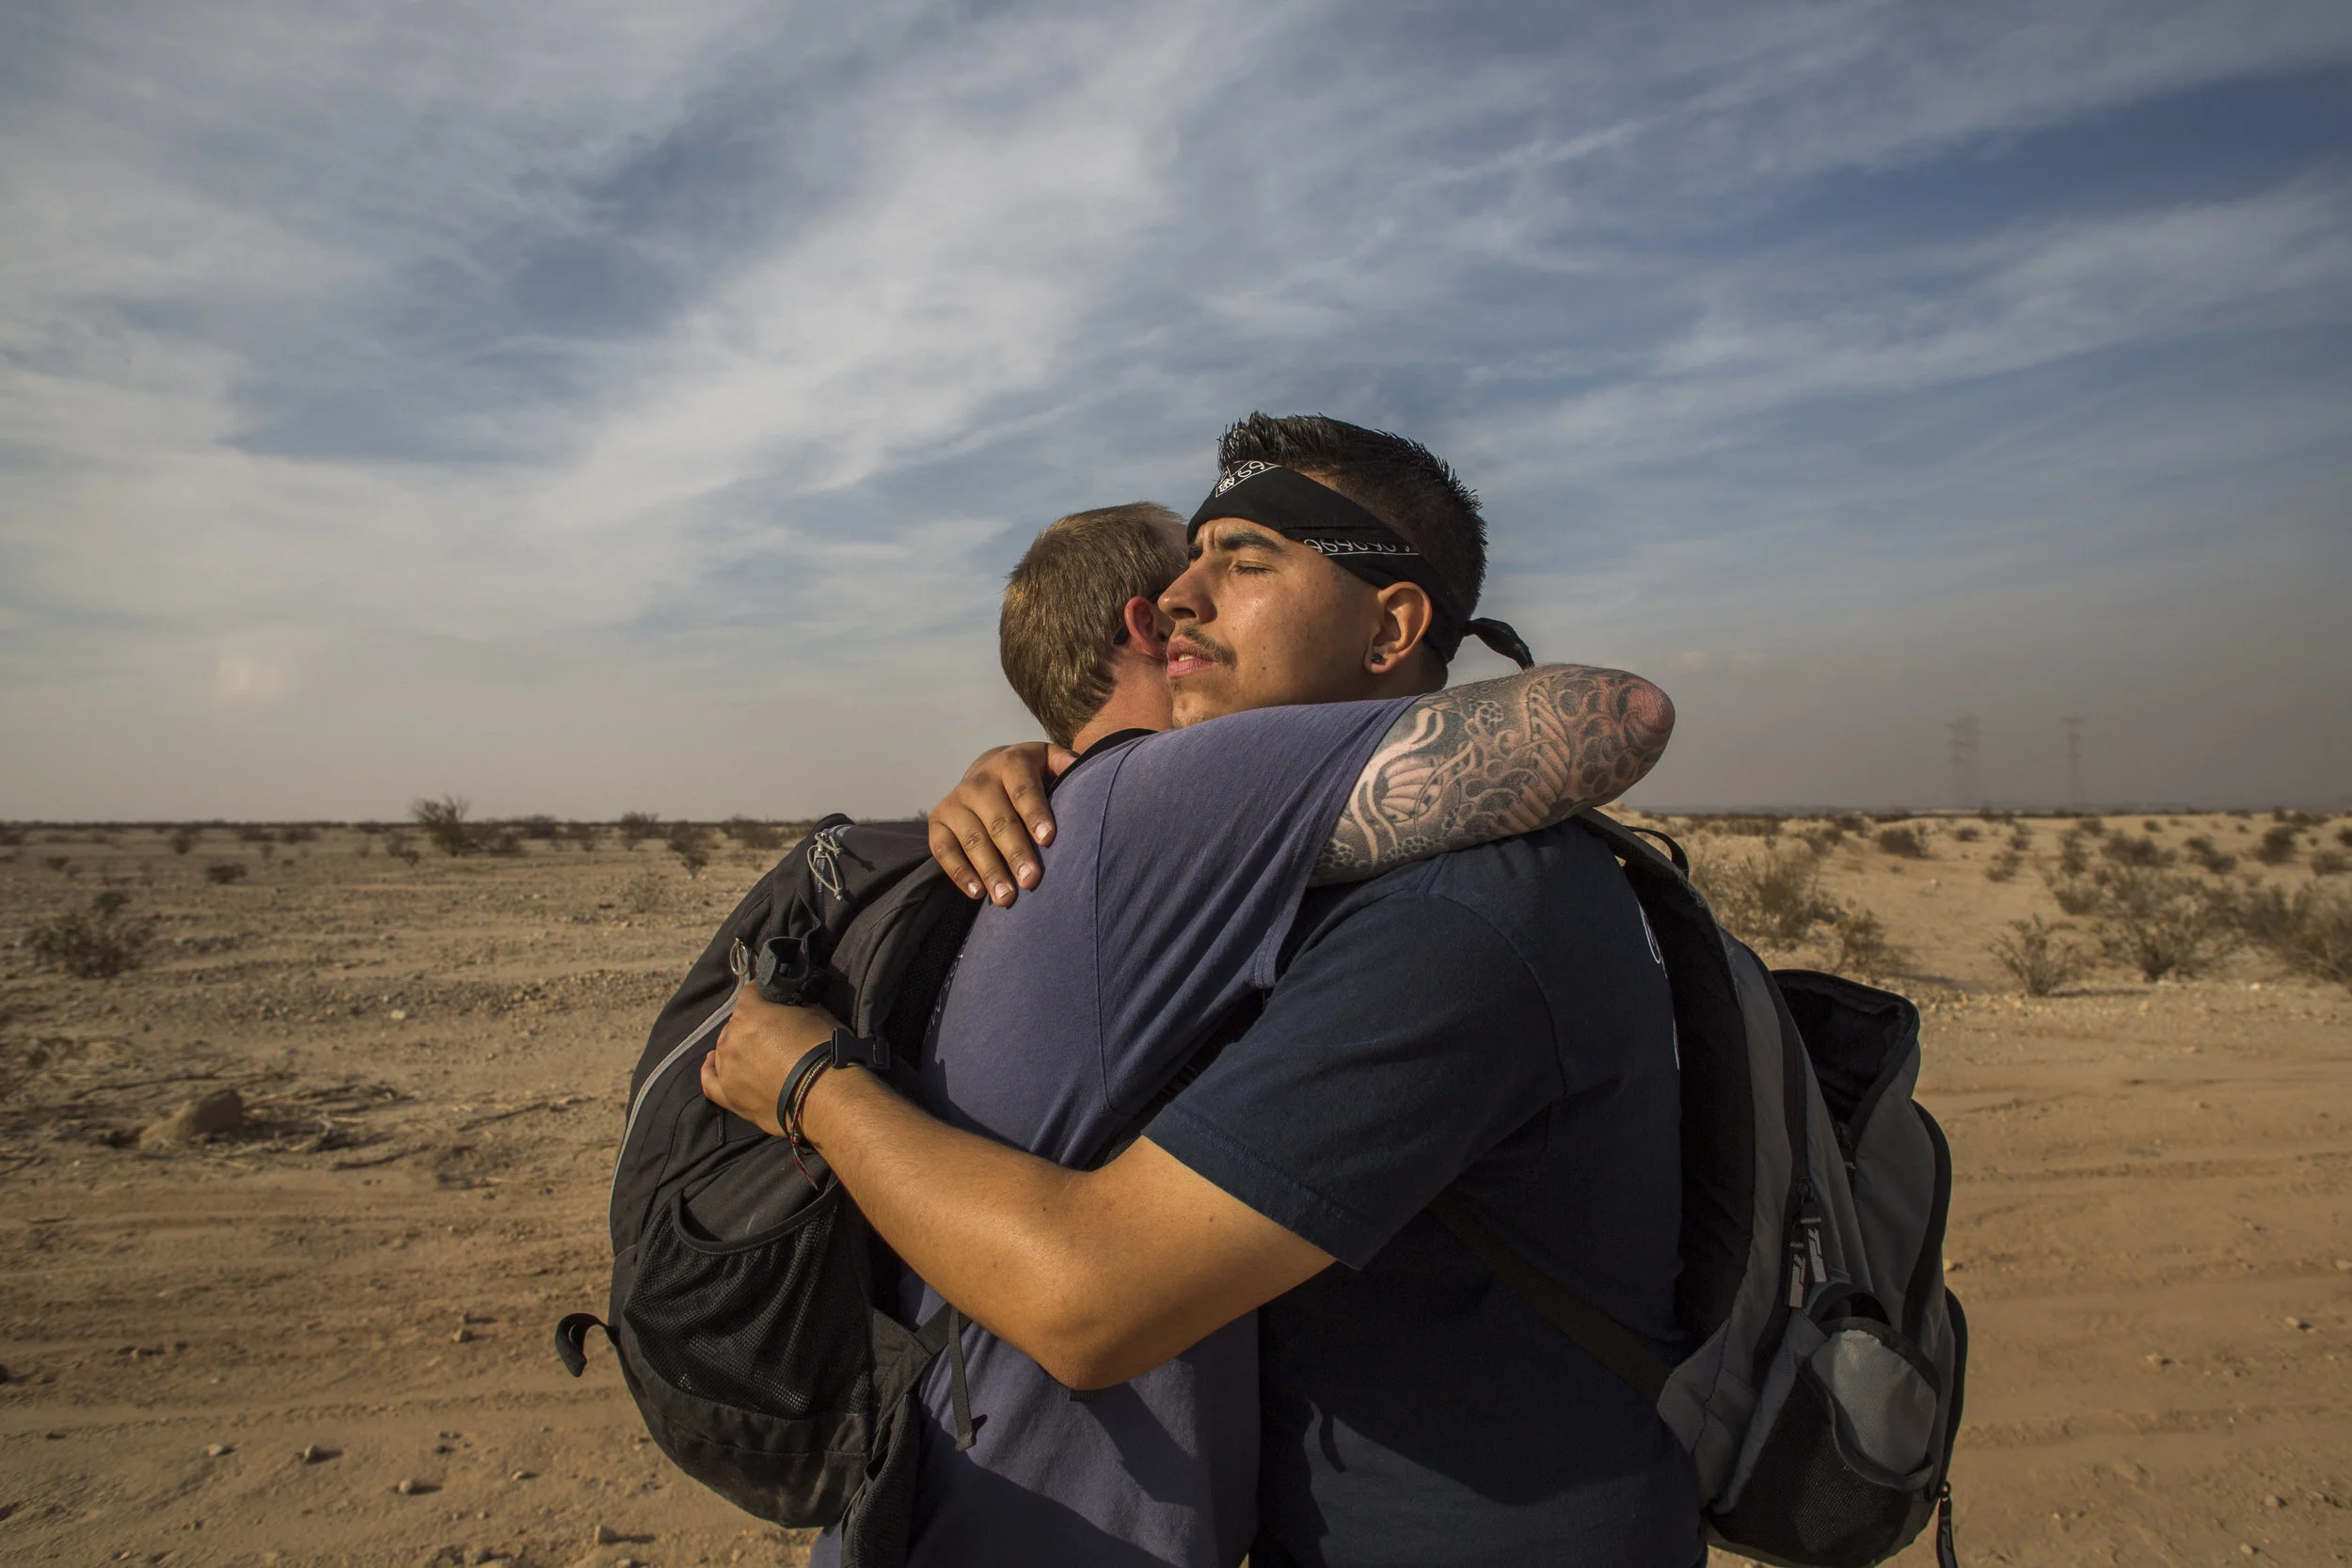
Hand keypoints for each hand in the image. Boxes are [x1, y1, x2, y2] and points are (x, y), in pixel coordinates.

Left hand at [700, 982, 839, 1135]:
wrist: (826, 1098)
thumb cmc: (824, 1053)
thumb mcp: (816, 1014)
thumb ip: (794, 1007)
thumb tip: (790, 1008)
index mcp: (749, 1013)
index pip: (750, 993)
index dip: (763, 994)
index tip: (773, 997)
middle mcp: (731, 1038)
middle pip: (735, 1024)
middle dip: (751, 1024)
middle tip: (774, 1033)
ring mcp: (727, 1069)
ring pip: (723, 1050)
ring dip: (738, 1047)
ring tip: (755, 1053)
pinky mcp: (729, 1096)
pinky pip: (709, 1081)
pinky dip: (710, 1070)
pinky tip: (711, 1062)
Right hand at [927, 742, 1071, 906]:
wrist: (989, 772)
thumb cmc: (1031, 777)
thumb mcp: (1048, 762)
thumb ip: (1066, 765)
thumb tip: (1083, 767)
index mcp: (1011, 762)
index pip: (1023, 789)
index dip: (1035, 813)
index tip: (1048, 839)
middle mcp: (979, 780)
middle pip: (999, 820)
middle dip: (1015, 852)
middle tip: (1032, 881)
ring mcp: (955, 801)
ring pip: (973, 839)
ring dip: (990, 870)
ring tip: (1007, 898)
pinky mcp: (938, 821)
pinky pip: (944, 850)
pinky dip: (959, 873)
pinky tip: (977, 894)